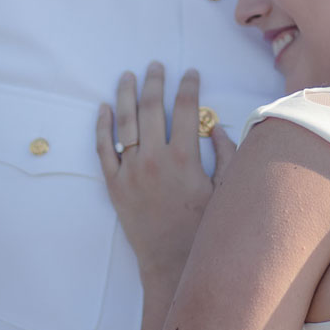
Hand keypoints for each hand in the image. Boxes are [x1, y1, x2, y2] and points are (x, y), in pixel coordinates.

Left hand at [95, 63, 236, 278]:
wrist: (173, 264)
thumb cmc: (204, 229)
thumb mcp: (226, 190)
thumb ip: (227, 155)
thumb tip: (215, 127)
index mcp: (184, 157)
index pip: (187, 108)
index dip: (189, 85)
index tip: (190, 72)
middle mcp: (154, 158)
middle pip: (153, 107)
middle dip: (155, 81)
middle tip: (156, 65)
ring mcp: (130, 171)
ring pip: (125, 122)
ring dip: (126, 94)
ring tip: (127, 75)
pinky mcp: (114, 185)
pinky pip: (103, 149)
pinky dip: (102, 126)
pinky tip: (103, 109)